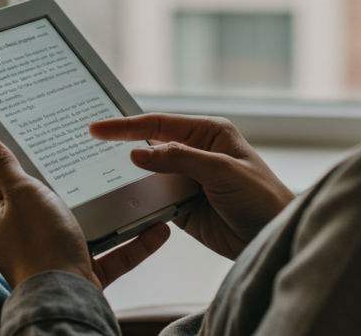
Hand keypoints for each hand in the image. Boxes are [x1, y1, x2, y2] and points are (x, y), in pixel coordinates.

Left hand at [0, 131, 170, 289]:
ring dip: (110, 214)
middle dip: (74, 185)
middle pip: (48, 203)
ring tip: (132, 192)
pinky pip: (111, 255)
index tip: (47, 143)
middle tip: (96, 161)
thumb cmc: (38, 246)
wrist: (65, 300)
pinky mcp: (80, 273)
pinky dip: (133, 244)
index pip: (7, 180)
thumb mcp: (21, 192)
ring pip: (84, 228)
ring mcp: (52, 256)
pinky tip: (156, 229)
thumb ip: (3, 165)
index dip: (25, 161)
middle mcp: (22, 237)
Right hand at [89, 114, 294, 259]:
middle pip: (149, 146)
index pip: (159, 124)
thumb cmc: (262, 197)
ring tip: (93, 177)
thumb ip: (179, 160)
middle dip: (121, 147)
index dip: (126, 126)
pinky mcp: (183, 206)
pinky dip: (138, 202)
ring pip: (148, 175)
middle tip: (86, 148)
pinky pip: (154, 200)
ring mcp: (188, 180)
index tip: (97, 129)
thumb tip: (138, 155)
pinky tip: (120, 202)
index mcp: (208, 133)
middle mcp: (195, 152)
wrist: (274, 236)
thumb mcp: (222, 172)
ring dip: (127, 179)